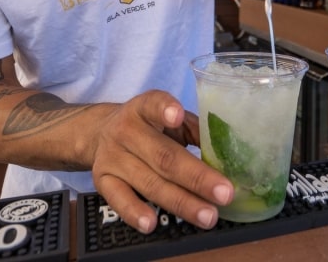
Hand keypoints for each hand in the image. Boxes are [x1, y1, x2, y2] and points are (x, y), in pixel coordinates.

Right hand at [91, 90, 232, 233]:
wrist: (99, 133)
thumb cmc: (149, 127)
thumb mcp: (170, 120)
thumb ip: (196, 131)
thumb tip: (228, 153)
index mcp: (143, 109)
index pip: (152, 104)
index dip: (164, 109)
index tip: (178, 116)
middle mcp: (125, 131)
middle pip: (163, 156)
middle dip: (197, 177)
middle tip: (224, 193)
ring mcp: (112, 158)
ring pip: (149, 183)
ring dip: (181, 202)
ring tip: (207, 215)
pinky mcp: (102, 181)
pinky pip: (119, 199)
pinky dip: (135, 212)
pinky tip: (152, 223)